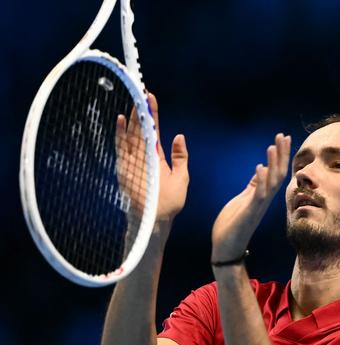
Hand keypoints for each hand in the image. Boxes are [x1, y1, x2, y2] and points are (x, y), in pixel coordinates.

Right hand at [115, 93, 188, 223]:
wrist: (157, 220)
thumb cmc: (170, 203)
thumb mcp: (182, 177)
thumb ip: (180, 157)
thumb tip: (180, 136)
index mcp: (157, 156)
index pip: (154, 130)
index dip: (153, 114)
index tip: (151, 97)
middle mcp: (144, 156)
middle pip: (141, 128)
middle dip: (141, 110)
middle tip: (141, 91)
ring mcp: (133, 161)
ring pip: (132, 134)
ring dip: (133, 117)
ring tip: (135, 100)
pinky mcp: (126, 168)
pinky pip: (122, 148)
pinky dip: (120, 134)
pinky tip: (121, 119)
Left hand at [211, 133, 290, 261]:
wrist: (226, 247)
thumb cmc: (232, 224)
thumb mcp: (243, 199)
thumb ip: (253, 186)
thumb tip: (260, 170)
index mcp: (262, 195)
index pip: (275, 170)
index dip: (280, 154)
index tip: (282, 137)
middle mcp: (264, 199)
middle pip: (278, 173)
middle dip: (281, 154)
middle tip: (282, 135)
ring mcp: (258, 206)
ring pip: (272, 182)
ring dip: (273, 164)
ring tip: (272, 146)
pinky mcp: (250, 212)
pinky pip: (259, 195)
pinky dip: (261, 181)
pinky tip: (259, 167)